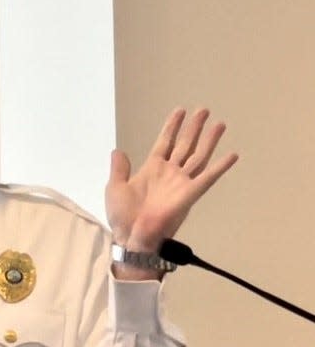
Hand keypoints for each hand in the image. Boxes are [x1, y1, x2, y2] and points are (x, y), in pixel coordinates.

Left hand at [105, 108, 237, 278]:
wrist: (132, 237)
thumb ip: (119, 169)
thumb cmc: (123, 216)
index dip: (172, 127)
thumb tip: (117, 151)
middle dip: (194, 128)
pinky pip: (208, 178)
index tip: (180, 111)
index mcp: (152, 169)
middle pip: (185, 145)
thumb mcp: (115, 187)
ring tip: (220, 124)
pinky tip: (232, 155)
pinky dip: (220, 167)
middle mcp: (169, 173)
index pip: (164, 142)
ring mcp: (181, 183)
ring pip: (198, 156)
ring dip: (209, 140)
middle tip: (203, 110)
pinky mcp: (190, 194)